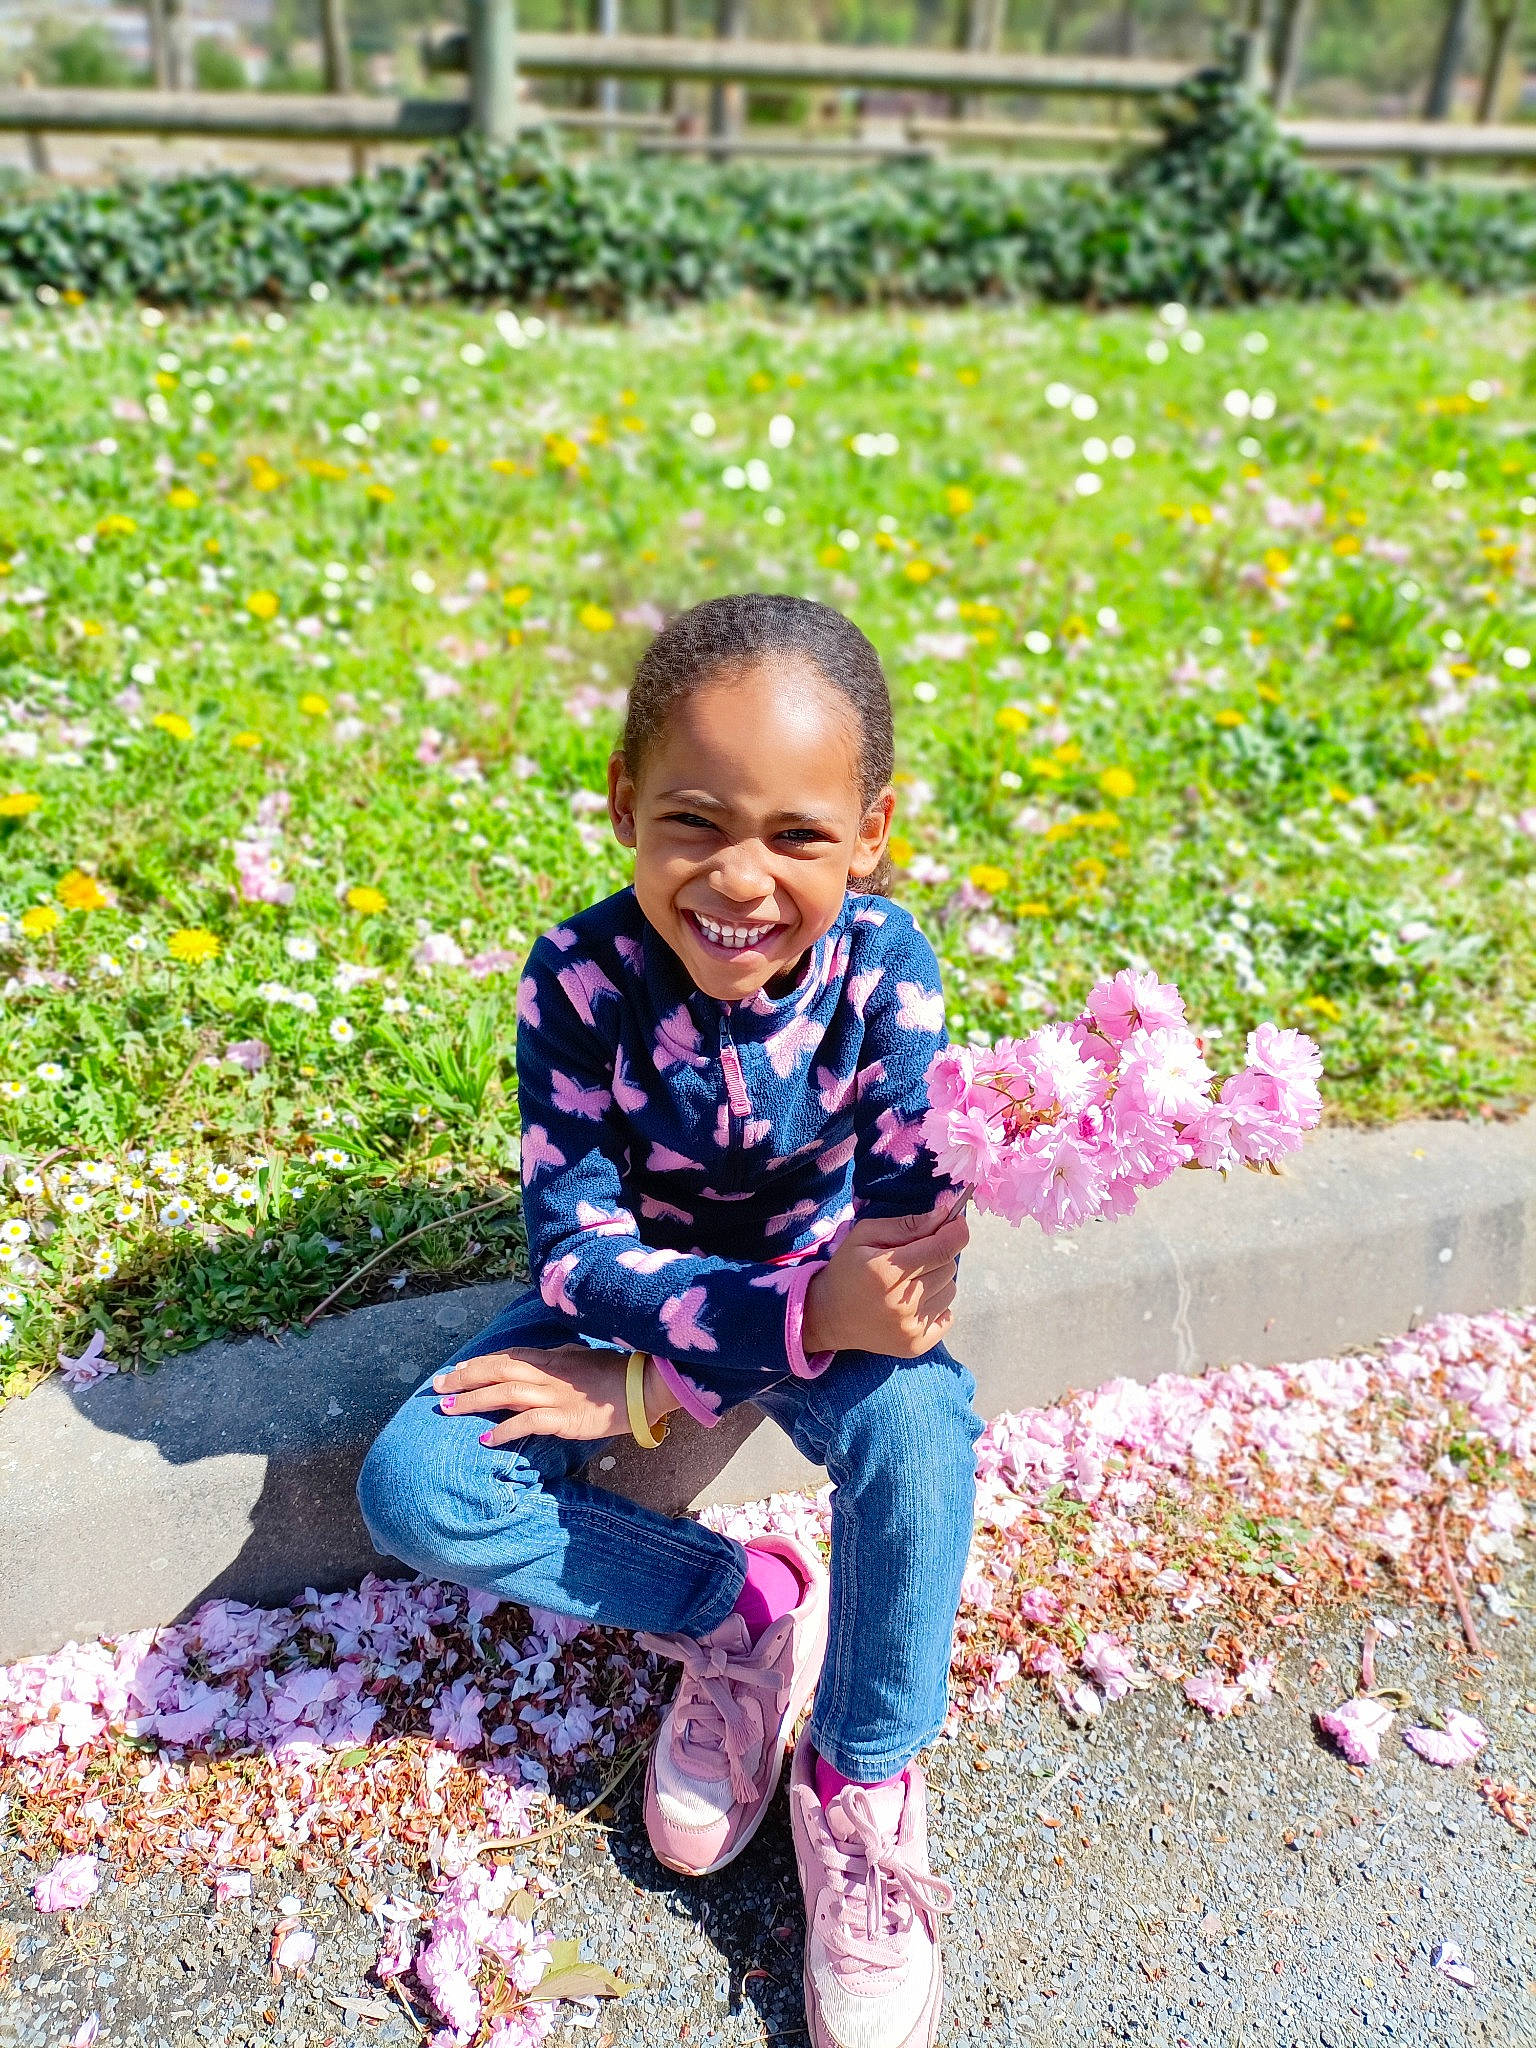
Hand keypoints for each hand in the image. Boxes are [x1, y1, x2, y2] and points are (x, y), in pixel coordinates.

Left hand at [431, 1346, 678, 1446]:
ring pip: (505, 1392)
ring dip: (474, 1400)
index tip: (456, 1371)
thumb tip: (540, 1364)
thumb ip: (558, 1362)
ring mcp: (555, 1396)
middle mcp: (548, 1374)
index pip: (506, 1357)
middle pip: (497, 1370)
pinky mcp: (565, 1418)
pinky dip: (505, 1429)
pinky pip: (528, 1422)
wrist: (644, 1385)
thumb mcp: (581, 1360)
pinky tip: (487, 1439)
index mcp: (551, 1358)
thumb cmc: (616, 1374)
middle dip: (464, 1378)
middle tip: (439, 1388)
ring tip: (450, 1409)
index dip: (478, 1364)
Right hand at [802, 1206, 968, 1358]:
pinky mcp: (915, 1346)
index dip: (957, 1232)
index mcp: (886, 1272)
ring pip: (951, 1291)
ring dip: (937, 1281)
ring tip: (911, 1282)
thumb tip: (944, 1215)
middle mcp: (901, 1303)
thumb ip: (907, 1224)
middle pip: (949, 1268)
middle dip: (939, 1256)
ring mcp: (910, 1329)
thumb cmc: (847, 1269)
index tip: (956, 1222)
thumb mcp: (865, 1235)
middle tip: (915, 1258)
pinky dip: (937, 1306)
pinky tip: (914, 1303)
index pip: (942, 1249)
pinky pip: (948, 1316)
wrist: (827, 1316)